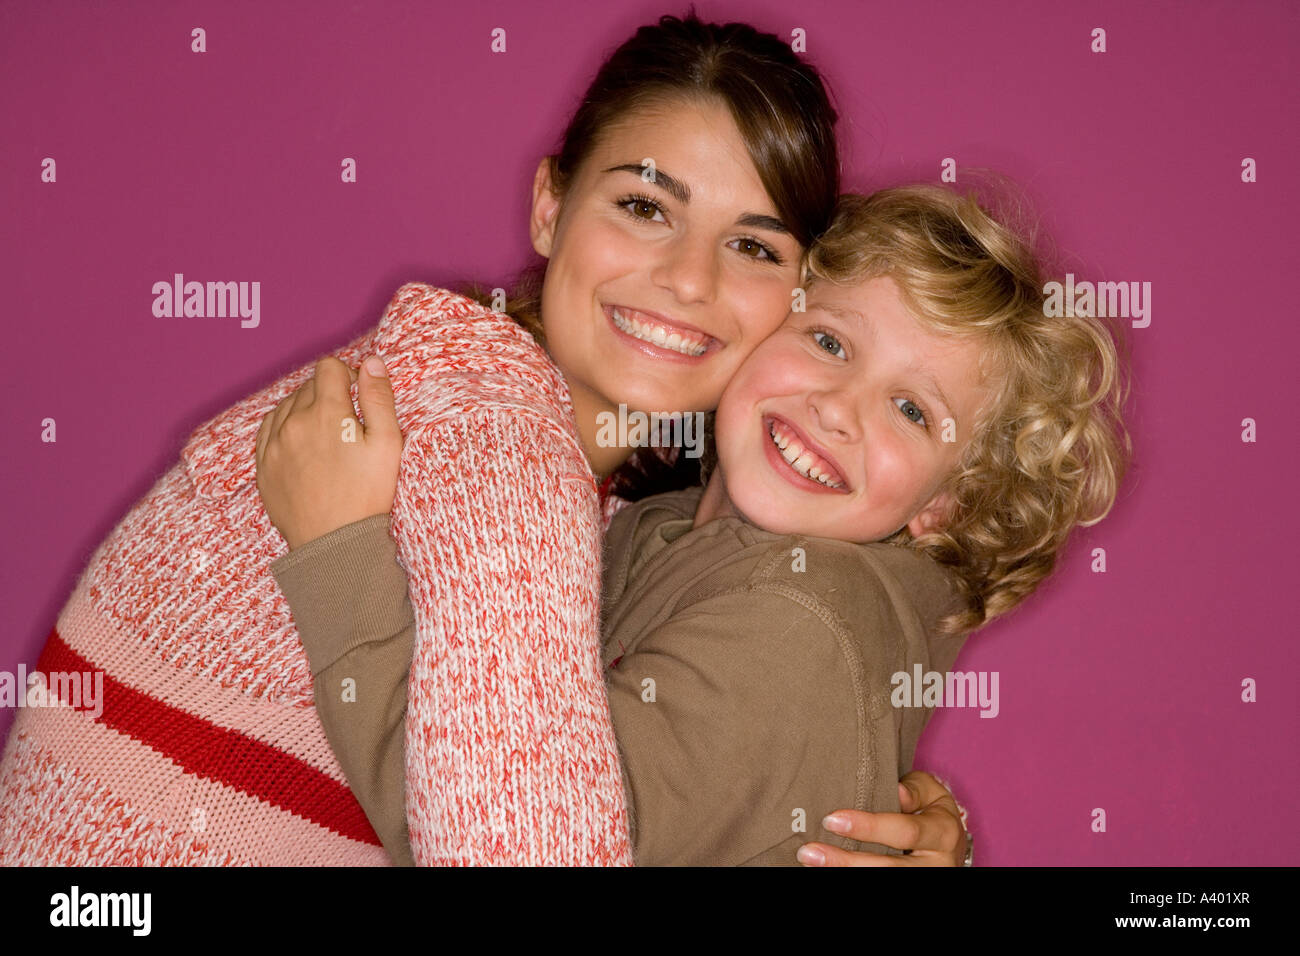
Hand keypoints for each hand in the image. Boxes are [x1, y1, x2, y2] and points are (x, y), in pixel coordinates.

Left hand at [256, 355, 402, 549]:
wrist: (334, 543)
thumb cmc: (367, 495)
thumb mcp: (388, 444)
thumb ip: (379, 398)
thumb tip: (371, 362)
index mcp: (326, 412)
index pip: (329, 368)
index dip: (348, 376)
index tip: (358, 397)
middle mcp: (293, 422)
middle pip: (309, 386)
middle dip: (329, 395)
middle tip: (348, 423)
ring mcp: (274, 444)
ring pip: (287, 406)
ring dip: (306, 410)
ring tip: (326, 435)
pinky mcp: (264, 465)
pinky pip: (268, 430)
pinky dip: (285, 427)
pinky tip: (301, 441)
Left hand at [796, 771, 970, 866]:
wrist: (950, 847)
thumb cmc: (932, 812)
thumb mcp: (933, 794)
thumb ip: (915, 789)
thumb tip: (897, 791)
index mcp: (942, 833)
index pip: (904, 831)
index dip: (868, 827)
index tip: (831, 820)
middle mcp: (936, 864)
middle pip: (887, 868)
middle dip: (846, 861)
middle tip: (810, 851)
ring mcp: (923, 879)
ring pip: (880, 880)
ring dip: (842, 872)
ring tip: (810, 862)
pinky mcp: (906, 884)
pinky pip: (877, 883)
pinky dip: (849, 875)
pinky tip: (824, 870)